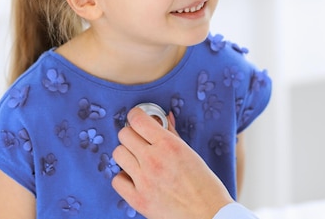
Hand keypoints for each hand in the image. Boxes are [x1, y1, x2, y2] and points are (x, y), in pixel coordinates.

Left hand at [112, 107, 233, 218]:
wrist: (208, 214)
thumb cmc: (204, 185)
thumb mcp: (190, 153)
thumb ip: (172, 134)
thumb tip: (164, 118)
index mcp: (169, 145)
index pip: (138, 119)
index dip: (136, 115)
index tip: (137, 117)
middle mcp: (153, 159)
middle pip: (124, 135)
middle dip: (131, 134)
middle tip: (139, 140)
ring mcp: (143, 180)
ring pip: (118, 154)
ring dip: (127, 154)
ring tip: (137, 159)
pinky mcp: (138, 199)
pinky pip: (117, 180)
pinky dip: (124, 177)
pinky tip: (135, 178)